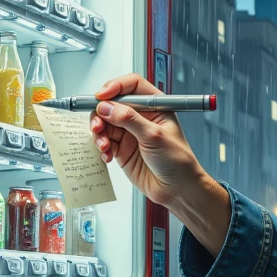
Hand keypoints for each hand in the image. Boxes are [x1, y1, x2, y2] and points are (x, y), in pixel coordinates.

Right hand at [90, 73, 199, 205]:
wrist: (178, 190)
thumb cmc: (178, 162)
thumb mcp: (154, 136)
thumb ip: (129, 120)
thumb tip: (107, 107)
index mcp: (155, 106)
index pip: (132, 86)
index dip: (115, 87)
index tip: (101, 96)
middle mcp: (141, 117)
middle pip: (112, 104)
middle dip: (101, 113)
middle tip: (98, 126)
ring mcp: (130, 133)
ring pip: (105, 123)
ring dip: (99, 133)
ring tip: (103, 145)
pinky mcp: (122, 149)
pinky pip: (105, 142)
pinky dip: (102, 147)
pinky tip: (107, 155)